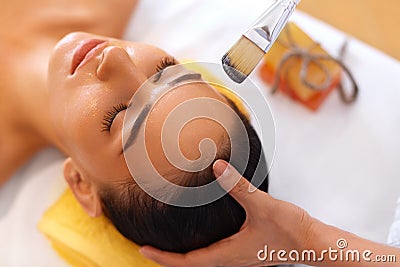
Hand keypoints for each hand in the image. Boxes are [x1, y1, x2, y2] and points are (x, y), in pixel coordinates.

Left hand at [139, 160, 315, 266]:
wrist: (313, 242)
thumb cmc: (290, 230)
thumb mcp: (262, 206)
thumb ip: (239, 186)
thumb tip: (216, 166)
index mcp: (228, 254)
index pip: (188, 262)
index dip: (163, 257)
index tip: (143, 249)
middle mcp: (231, 259)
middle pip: (192, 263)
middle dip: (169, 257)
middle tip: (150, 246)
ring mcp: (238, 256)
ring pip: (204, 259)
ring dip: (185, 253)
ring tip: (169, 242)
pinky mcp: (246, 249)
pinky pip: (216, 252)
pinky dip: (201, 247)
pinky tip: (204, 233)